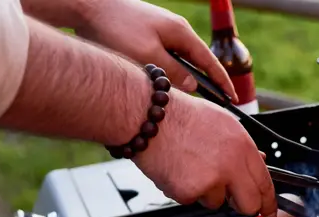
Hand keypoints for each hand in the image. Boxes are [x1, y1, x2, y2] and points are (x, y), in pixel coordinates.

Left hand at [75, 0, 236, 99]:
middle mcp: (174, 29)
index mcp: (181, 33)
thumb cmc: (116, 28)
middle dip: (204, 82)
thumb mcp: (148, 56)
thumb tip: (194, 86)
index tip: (232, 99)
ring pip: (178, 61)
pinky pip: (164, 57)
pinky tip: (160, 82)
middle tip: (212, 103)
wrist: (86, 5)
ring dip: (181, 78)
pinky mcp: (144, 32)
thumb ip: (174, 73)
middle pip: (195, 62)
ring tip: (184, 97)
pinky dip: (167, 71)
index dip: (222, 82)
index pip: (209, 62)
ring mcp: (159, 29)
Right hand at [134, 92, 276, 216]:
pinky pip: (192, 200)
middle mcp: (231, 164)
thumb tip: (259, 162)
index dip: (268, 201)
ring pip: (216, 203)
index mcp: (242, 146)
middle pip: (249, 204)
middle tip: (230, 199)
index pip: (265, 182)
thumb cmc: (180, 115)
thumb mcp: (221, 121)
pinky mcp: (190, 191)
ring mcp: (211, 180)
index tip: (269, 211)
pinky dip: (183, 190)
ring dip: (205, 192)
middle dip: (241, 206)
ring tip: (190, 167)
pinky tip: (176, 169)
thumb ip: (242, 147)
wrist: (148, 115)